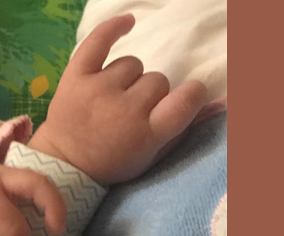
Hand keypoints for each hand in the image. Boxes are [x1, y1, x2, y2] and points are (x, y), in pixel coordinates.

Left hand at [29, 14, 206, 185]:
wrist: (64, 164)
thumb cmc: (112, 161)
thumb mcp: (150, 156)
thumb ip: (182, 129)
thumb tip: (219, 101)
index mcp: (147, 134)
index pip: (186, 100)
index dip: (192, 94)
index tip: (187, 95)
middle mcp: (125, 109)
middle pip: (157, 80)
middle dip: (149, 94)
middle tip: (129, 112)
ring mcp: (99, 90)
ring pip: (132, 64)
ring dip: (127, 78)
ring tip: (110, 98)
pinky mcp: (76, 77)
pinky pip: (99, 41)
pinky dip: (114, 29)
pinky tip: (128, 23)